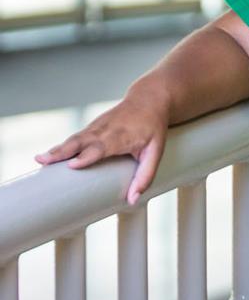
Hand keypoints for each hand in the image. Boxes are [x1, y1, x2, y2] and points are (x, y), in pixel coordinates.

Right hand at [33, 92, 169, 206]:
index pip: (102, 147)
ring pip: (75, 138)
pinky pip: (76, 137)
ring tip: (40, 160)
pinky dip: (62, 145)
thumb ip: (146, 175)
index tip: (72, 165)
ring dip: (57, 149)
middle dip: (63, 151)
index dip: (87, 156)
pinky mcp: (92, 126)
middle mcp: (106, 130)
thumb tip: (133, 200)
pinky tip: (49, 155)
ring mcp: (97, 126)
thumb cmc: (153, 128)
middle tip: (43, 161)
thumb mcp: (156, 152)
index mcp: (122, 136)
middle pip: (82, 141)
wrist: (149, 99)